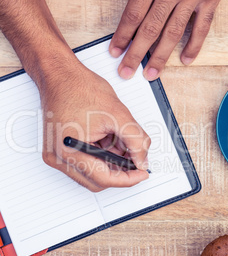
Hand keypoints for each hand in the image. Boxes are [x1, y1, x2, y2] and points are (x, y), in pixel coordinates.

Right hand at [39, 52, 149, 191]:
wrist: (59, 75)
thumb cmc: (79, 88)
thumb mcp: (118, 113)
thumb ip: (136, 140)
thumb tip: (143, 160)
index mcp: (69, 151)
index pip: (104, 179)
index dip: (128, 179)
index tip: (143, 173)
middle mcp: (58, 158)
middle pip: (97, 180)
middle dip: (120, 171)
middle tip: (136, 159)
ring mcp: (57, 155)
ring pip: (92, 173)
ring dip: (111, 162)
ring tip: (121, 142)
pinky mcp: (60, 149)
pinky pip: (85, 163)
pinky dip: (101, 156)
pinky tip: (109, 140)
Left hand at [96, 0, 227, 79]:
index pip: (133, 14)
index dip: (122, 36)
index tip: (115, 53)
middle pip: (150, 29)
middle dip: (136, 54)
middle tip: (126, 73)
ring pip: (174, 33)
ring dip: (160, 57)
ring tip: (150, 74)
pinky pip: (202, 26)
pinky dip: (194, 45)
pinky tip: (186, 60)